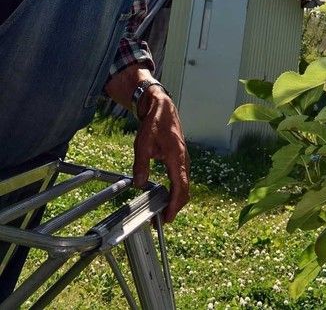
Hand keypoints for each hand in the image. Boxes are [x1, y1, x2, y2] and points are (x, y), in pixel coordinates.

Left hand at [133, 89, 189, 222]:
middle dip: (176, 206)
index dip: (175, 205)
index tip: (167, 218)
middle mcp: (184, 159)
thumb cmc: (154, 123)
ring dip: (176, 199)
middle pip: (185, 189)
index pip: (181, 186)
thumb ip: (141, 164)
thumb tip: (139, 184)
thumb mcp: (143, 143)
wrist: (162, 107)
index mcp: (177, 156)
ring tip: (163, 211)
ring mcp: (184, 158)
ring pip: (184, 184)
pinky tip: (166, 195)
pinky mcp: (180, 158)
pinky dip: (176, 190)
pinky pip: (182, 178)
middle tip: (162, 219)